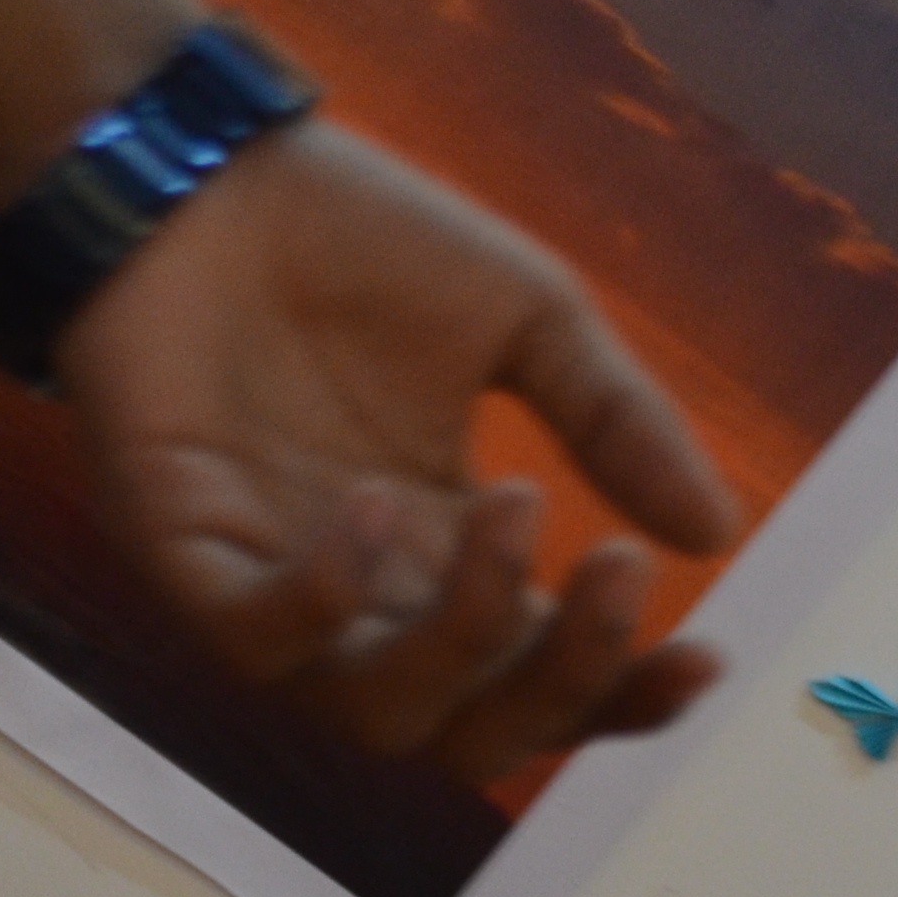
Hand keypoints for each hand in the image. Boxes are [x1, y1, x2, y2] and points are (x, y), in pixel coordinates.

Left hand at [52, 121, 743, 785]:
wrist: (204, 158)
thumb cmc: (358, 236)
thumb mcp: (531, 319)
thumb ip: (618, 426)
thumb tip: (716, 535)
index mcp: (454, 556)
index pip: (546, 677)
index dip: (626, 694)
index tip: (707, 651)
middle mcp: (370, 600)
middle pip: (475, 738)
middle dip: (563, 681)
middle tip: (616, 566)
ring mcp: (274, 584)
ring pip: (379, 715)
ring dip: (463, 638)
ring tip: (509, 501)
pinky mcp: (181, 549)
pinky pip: (256, 640)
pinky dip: (327, 598)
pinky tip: (377, 504)